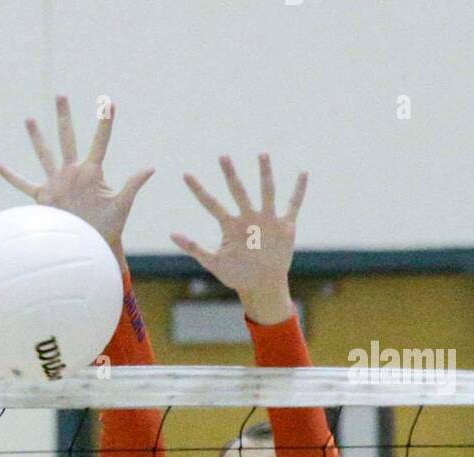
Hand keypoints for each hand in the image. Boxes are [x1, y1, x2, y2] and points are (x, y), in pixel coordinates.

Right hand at [0, 95, 153, 263]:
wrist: (92, 246)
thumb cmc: (110, 228)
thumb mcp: (122, 205)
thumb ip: (133, 184)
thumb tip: (151, 168)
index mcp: (93, 172)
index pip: (100, 141)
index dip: (104, 123)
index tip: (109, 102)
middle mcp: (73, 172)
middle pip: (66, 138)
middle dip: (64, 116)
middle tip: (61, 95)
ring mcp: (57, 183)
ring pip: (44, 154)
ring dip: (37, 138)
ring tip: (30, 119)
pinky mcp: (45, 198)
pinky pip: (24, 184)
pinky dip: (12, 177)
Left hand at [173, 154, 306, 324]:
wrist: (262, 285)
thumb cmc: (236, 274)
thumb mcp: (213, 262)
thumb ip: (194, 247)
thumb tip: (171, 233)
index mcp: (230, 226)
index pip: (211, 204)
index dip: (198, 190)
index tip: (185, 174)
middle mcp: (248, 218)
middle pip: (238, 191)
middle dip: (230, 175)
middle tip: (222, 155)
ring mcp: (267, 220)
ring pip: (266, 191)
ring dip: (264, 174)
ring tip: (262, 153)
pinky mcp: (285, 226)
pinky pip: (293, 205)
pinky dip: (298, 190)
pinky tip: (303, 173)